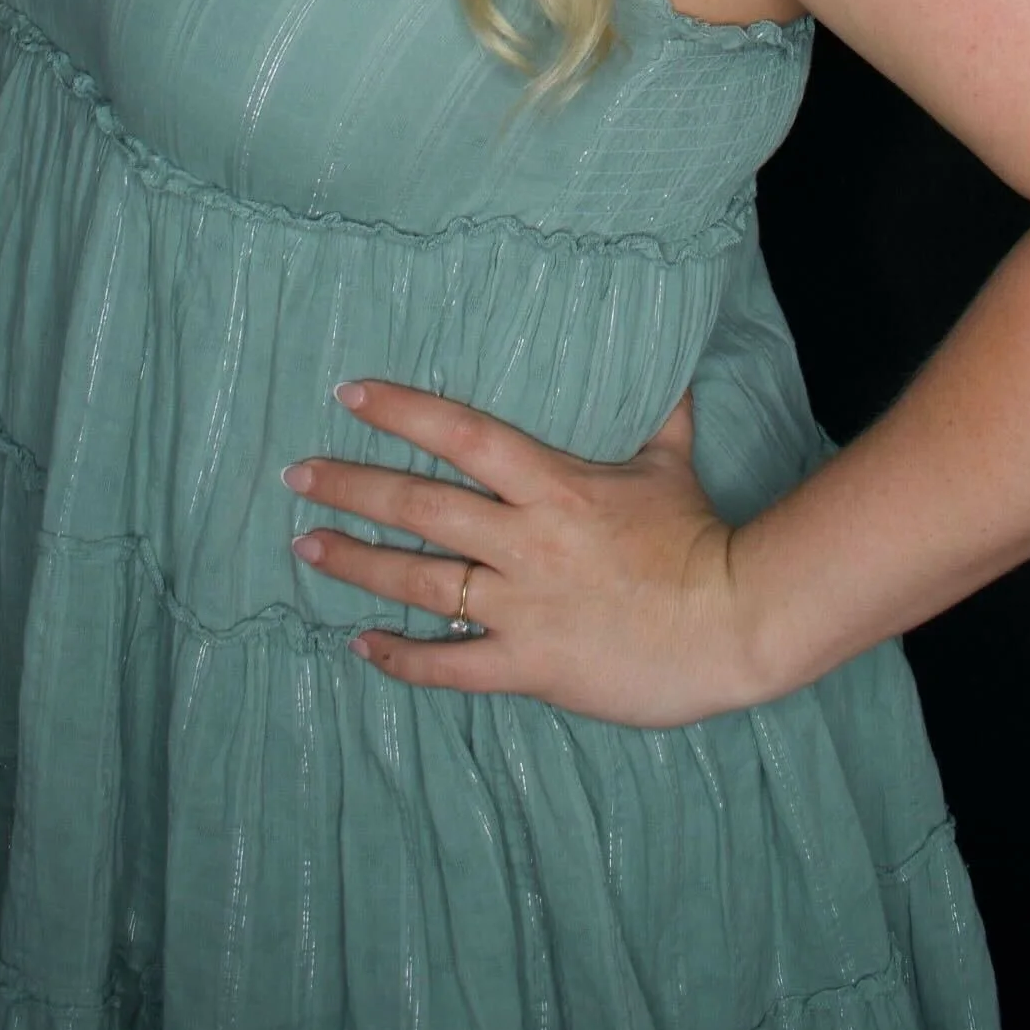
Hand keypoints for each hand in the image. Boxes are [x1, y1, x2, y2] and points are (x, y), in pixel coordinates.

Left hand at [281, 377, 758, 726]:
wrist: (732, 622)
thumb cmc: (701, 539)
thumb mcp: (672, 465)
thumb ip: (659, 417)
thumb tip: (670, 366)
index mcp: (553, 485)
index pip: (462, 435)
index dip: (402, 411)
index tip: (348, 394)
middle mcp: (524, 540)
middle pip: (420, 506)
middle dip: (351, 487)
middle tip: (296, 474)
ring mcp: (521, 605)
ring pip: (419, 581)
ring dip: (355, 563)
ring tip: (305, 545)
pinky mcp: (528, 663)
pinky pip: (449, 663)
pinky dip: (400, 656)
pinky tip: (360, 645)